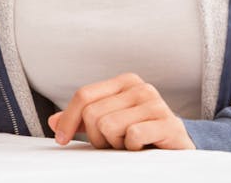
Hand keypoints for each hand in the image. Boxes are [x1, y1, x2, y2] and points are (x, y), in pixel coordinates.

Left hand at [48, 73, 193, 150]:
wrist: (178, 147)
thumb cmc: (140, 134)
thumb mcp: (108, 123)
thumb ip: (81, 120)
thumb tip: (52, 122)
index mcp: (124, 81)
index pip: (84, 95)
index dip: (68, 119)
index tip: (60, 139)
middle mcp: (140, 87)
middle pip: (93, 114)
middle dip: (97, 137)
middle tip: (113, 144)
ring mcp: (157, 104)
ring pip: (109, 126)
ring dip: (115, 144)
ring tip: (129, 144)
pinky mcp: (169, 124)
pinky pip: (132, 136)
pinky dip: (132, 148)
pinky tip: (143, 148)